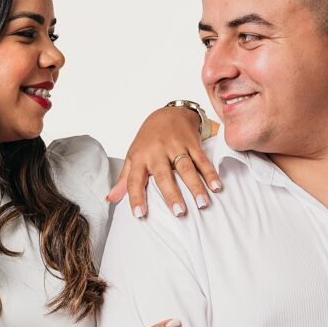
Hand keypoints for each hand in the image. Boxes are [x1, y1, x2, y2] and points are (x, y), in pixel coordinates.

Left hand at [106, 106, 220, 216]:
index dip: (136, 197)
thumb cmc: (149, 139)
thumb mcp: (133, 156)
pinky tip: (216, 187)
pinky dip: (210, 173)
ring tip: (202, 204)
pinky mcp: (192, 144)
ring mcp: (176, 147)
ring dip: (196, 186)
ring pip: (187, 168)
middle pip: (164, 175)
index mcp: (141, 157)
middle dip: (172, 194)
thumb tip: (110, 199)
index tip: (139, 214)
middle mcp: (158, 152)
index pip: (135, 180)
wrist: (169, 112)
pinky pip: (202, 160)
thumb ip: (125, 179)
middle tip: (179, 212)